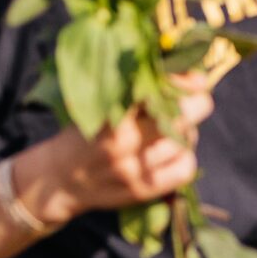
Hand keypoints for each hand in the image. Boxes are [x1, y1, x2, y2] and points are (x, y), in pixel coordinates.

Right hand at [23, 74, 215, 217]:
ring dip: (188, 131)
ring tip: (175, 128)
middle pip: (182, 114)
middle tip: (196, 100)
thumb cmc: (85, 132)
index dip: (185, 80)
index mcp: (111, 110)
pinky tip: (174, 153)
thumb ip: (133, 88)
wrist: (59, 179)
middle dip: (196, 103)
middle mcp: (122, 140)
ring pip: (186, 140)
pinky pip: (185, 169)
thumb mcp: (100, 103)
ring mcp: (133, 167)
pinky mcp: (142, 189)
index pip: (160, 87)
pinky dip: (186, 158)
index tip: (195, 78)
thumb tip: (178, 68)